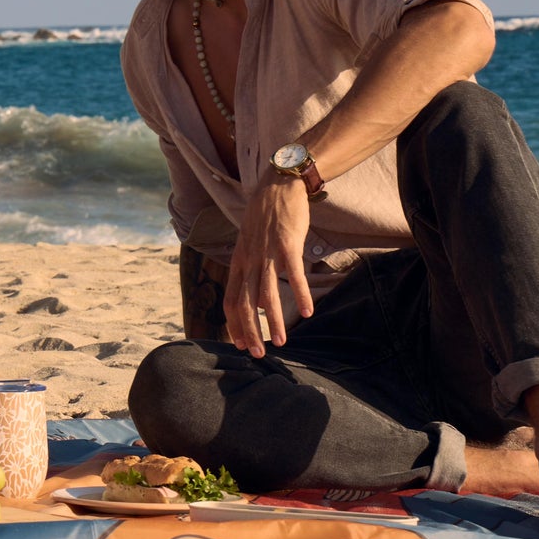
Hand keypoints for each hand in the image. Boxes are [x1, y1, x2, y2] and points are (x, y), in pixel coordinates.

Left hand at [224, 175, 314, 356]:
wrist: (277, 185)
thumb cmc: (265, 217)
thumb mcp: (250, 244)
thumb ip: (251, 270)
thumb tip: (260, 302)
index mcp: (239, 261)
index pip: (231, 299)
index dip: (235, 324)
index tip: (242, 344)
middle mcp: (250, 260)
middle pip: (245, 303)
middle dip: (250, 331)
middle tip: (258, 354)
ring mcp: (268, 252)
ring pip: (268, 294)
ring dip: (274, 321)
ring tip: (281, 342)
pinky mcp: (287, 244)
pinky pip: (294, 274)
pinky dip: (301, 294)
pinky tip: (308, 312)